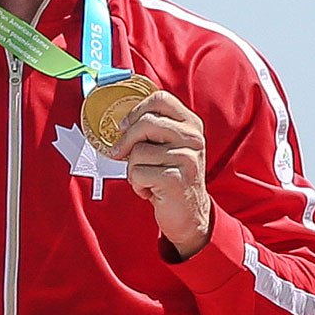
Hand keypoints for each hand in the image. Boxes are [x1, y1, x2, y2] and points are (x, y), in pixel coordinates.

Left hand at [108, 91, 211, 258]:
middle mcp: (193, 139)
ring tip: (147, 179)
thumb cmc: (173, 177)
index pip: (161, 99)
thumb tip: (122, 120)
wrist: (190, 214)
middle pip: (146, 123)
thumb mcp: (171, 147)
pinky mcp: (175, 179)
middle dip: (127, 141)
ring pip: (138, 152)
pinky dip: (137, 185)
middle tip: (122, 154)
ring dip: (133, 169)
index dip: (136, 110)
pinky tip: (151, 191)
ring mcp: (187, 158)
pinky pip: (138, 173)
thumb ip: (155, 129)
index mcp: (191, 125)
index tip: (125, 126)